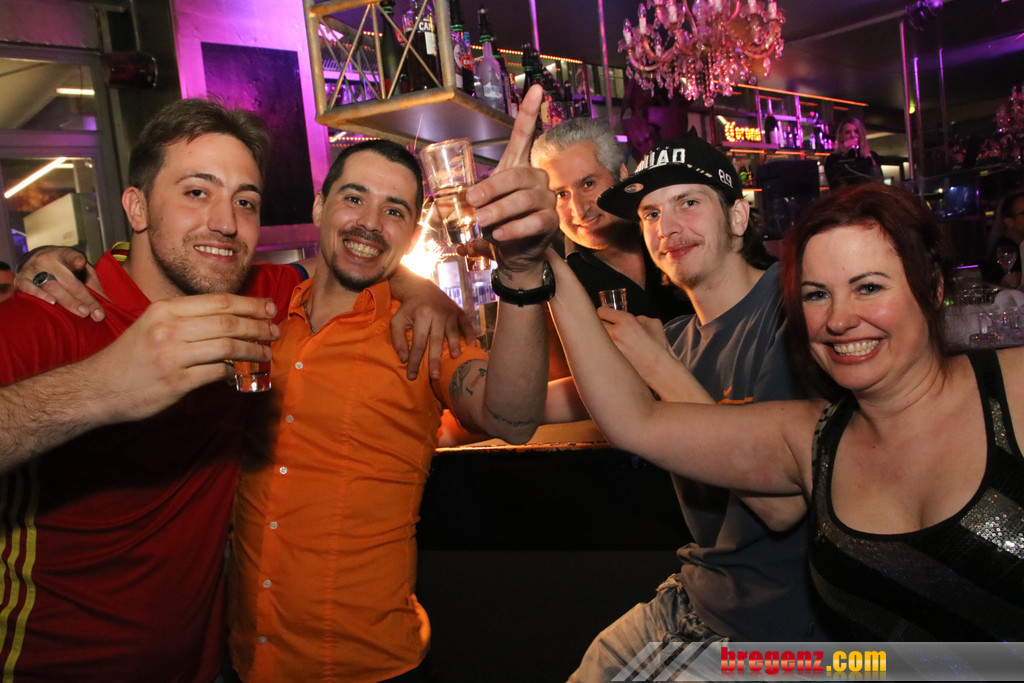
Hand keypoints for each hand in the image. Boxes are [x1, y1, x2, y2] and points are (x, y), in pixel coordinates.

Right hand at [15, 246, 106, 320]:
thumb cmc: (65, 269)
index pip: (72, 258)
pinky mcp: (20, 280)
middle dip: (83, 298)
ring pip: (51, 287)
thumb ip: (93, 284)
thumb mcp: (81, 271)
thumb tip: (109, 304)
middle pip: (67, 281)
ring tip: (82, 312)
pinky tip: (52, 303)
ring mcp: (32, 270)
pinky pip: (28, 288)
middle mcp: (47, 260)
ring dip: (68, 301)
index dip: (75, 261)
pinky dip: (40, 296)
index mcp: (64, 254)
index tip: (80, 263)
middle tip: (94, 312)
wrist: (37, 261)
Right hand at [87, 293, 279, 421]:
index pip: (218, 301)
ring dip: (253, 350)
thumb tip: (231, 319)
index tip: (268, 308)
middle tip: (273, 331)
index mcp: (165, 309)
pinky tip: (240, 373)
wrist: (97, 387)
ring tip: (265, 353)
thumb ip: (187, 319)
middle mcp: (168, 329)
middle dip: (258, 326)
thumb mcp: (153, 325)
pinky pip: (217, 373)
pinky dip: (234, 373)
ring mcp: (172, 356)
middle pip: (228, 322)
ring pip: (228, 347)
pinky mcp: (176, 382)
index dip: (250, 304)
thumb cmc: (131, 356)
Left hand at [390, 269, 476, 380]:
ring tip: (455, 358)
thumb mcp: (397, 321)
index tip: (412, 376)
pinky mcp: (459, 312)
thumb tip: (404, 359)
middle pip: (436, 340)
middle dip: (435, 359)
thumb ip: (398, 340)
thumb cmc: (409, 309)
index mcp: (421, 316)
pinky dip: (471, 334)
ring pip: (453, 332)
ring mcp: (450, 313)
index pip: (418, 343)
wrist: (422, 288)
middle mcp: (437, 314)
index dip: (414, 361)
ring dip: (455, 345)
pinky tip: (473, 345)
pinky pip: (466, 324)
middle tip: (435, 376)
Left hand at [464, 84, 557, 273]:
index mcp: (517, 167)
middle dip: (492, 188)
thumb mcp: (476, 208)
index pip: (524, 136)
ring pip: (523, 199)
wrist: (513, 255)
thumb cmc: (495, 224)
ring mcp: (545, 199)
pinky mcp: (549, 222)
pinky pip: (532, 221)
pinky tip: (500, 235)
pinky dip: (513, 229)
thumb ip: (461, 202)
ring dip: (499, 211)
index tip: (534, 88)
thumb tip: (439, 205)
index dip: (529, 112)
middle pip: (517, 175)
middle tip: (472, 202)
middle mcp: (536, 179)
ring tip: (482, 222)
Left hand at [599, 309, 673, 382]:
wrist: (658, 371)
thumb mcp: (654, 324)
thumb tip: (634, 320)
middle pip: (594, 323)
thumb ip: (640, 318)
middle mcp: (615, 333)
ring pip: (596, 338)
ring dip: (600, 338)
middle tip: (606, 328)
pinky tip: (610, 353)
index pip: (601, 311)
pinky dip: (603, 351)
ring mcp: (610, 347)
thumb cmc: (658, 348)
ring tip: (607, 341)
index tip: (606, 316)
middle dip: (600, 324)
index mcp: (626, 321)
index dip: (604, 313)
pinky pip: (600, 351)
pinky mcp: (608, 360)